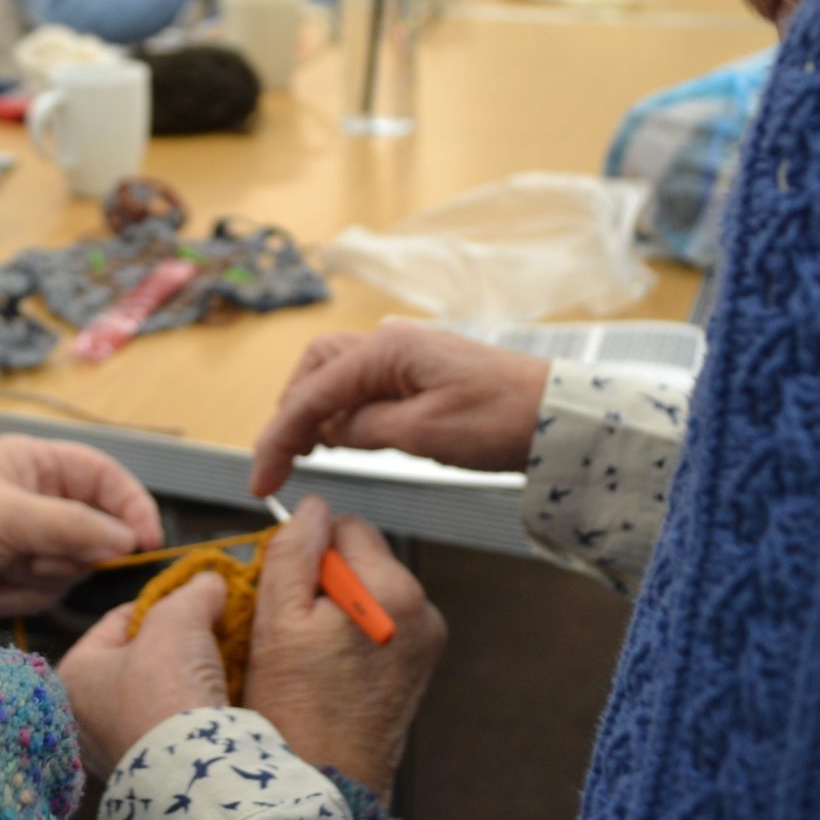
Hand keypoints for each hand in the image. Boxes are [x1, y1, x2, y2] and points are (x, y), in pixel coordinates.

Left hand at [0, 435, 159, 639]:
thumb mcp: (8, 519)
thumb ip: (72, 526)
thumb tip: (128, 540)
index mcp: (35, 464)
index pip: (104, 477)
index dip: (130, 505)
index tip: (146, 541)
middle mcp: (40, 498)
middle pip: (98, 525)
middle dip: (71, 551)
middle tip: (41, 561)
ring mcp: (32, 540)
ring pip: (78, 564)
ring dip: (45, 577)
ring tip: (6, 573)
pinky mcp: (23, 577)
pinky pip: (55, 591)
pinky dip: (28, 596)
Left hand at [57, 574, 229, 782]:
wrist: (192, 768)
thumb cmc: (166, 687)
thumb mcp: (179, 619)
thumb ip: (193, 591)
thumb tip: (210, 581)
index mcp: (73, 674)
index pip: (117, 620)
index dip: (159, 604)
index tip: (190, 600)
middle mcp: (83, 714)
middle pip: (138, 656)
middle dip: (176, 640)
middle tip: (207, 626)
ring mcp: (113, 744)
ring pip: (156, 690)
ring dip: (187, 672)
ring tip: (218, 657)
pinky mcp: (148, 766)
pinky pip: (170, 722)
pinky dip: (192, 705)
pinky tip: (218, 692)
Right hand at [244, 497, 444, 796]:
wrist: (327, 779)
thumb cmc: (299, 713)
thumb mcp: (277, 619)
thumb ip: (294, 550)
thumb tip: (312, 508)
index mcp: (393, 591)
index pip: (346, 524)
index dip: (308, 551)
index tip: (289, 590)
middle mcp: (421, 611)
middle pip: (362, 556)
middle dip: (326, 579)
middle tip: (296, 626)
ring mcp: (426, 641)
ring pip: (369, 590)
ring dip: (339, 606)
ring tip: (312, 652)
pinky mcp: (419, 665)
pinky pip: (382, 623)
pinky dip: (355, 633)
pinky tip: (332, 666)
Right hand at [250, 320, 549, 496]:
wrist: (557, 415)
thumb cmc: (501, 419)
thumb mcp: (424, 433)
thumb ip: (365, 429)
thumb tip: (330, 432)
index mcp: (387, 349)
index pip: (313, 393)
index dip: (279, 437)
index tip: (262, 478)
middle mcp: (390, 341)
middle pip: (315, 368)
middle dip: (293, 412)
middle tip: (284, 461)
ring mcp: (405, 353)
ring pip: (337, 373)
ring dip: (316, 410)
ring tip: (309, 453)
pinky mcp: (419, 371)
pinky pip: (365, 383)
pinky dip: (345, 408)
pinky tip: (346, 437)